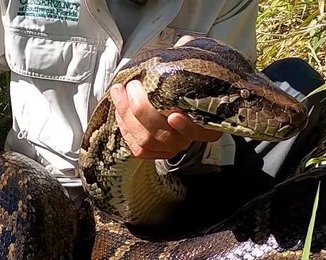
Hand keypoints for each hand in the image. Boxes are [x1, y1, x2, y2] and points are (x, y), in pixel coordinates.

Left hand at [110, 36, 221, 159]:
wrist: (174, 101)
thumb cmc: (183, 84)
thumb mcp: (190, 70)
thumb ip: (190, 58)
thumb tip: (186, 42)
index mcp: (206, 121)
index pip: (202, 132)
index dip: (187, 127)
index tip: (174, 116)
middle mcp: (189, 138)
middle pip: (165, 135)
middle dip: (143, 111)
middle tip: (133, 86)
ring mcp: (171, 147)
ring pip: (147, 140)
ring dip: (128, 115)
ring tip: (119, 91)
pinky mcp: (154, 151)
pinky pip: (138, 148)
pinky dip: (125, 128)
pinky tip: (119, 108)